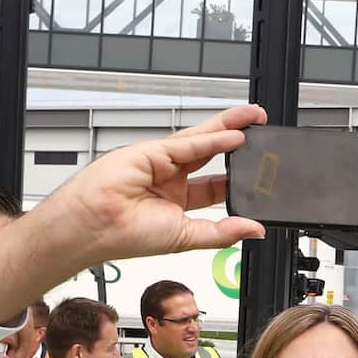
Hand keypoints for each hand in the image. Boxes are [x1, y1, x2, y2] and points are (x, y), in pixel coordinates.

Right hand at [46, 104, 268, 263]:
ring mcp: (162, 162)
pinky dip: (212, 138)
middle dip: (239, 143)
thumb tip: (254, 230)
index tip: (263, 175)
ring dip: (230, 128)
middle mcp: (171, 179)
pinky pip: (188, 143)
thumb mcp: (187, 238)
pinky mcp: (152, 151)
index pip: (217, 186)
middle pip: (213, 155)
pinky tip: (234, 135)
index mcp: (178, 202)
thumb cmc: (126, 236)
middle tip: (264, 133)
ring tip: (255, 118)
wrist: (94, 227)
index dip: (240, 179)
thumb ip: (223, 233)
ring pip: (203, 140)